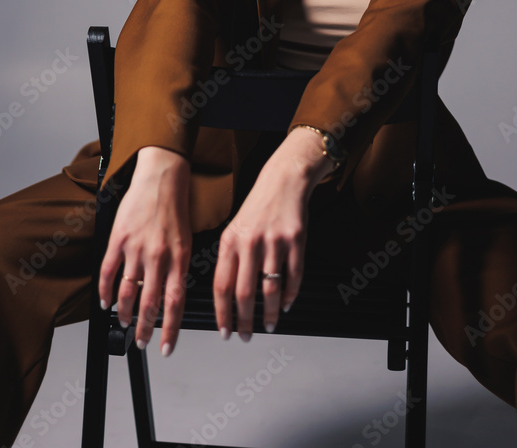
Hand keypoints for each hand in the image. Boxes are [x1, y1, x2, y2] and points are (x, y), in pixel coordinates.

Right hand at [98, 145, 191, 356]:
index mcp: (180, 258)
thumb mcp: (187, 240)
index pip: (175, 304)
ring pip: (127, 292)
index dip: (170, 329)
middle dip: (146, 329)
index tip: (166, 347)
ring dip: (125, 313)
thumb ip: (179, 268)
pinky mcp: (118, 239)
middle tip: (142, 342)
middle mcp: (159, 256)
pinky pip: (108, 273)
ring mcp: (136, 249)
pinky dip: (105, 292)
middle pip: (150, 304)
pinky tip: (105, 302)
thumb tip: (173, 296)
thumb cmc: (176, 206)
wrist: (162, 176)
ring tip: (124, 323)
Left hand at [213, 127, 334, 339]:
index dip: (222, 314)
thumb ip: (229, 259)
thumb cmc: (258, 208)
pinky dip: (290, 295)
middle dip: (245, 322)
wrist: (283, 181)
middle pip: (244, 294)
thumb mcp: (234, 229)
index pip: (221, 286)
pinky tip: (286, 304)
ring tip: (268, 325)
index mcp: (230, 241)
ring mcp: (274, 242)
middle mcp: (250, 242)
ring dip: (268, 314)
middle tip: (248, 335)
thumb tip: (226, 297)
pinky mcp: (296, 240)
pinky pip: (293, 277)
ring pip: (269, 289)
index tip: (225, 331)